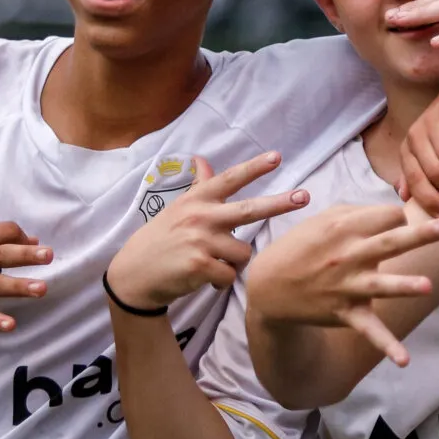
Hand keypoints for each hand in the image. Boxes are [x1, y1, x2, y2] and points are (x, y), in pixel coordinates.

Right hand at [103, 154, 308, 312]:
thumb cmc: (161, 239)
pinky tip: (204, 279)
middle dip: (280, 203)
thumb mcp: (177, 208)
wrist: (133, 274)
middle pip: (250, 209)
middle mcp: (200, 216)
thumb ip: (198, 186)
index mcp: (197, 200)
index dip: (254, 168)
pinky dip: (222, 282)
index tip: (277, 156)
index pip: (230, 179)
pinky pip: (231, 276)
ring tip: (211, 263)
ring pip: (243, 252)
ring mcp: (200, 240)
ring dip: (233, 263)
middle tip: (305, 196)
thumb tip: (202, 159)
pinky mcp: (200, 265)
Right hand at [246, 202, 438, 367]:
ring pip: (380, 285)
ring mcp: (348, 286)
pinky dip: (386, 346)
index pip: (388, 216)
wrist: (269, 286)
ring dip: (403, 285)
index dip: (398, 218)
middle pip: (389, 242)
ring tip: (427, 286)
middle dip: (419, 235)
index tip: (398, 224)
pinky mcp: (345, 312)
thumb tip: (395, 211)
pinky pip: (369, 330)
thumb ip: (358, 212)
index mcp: (345, 228)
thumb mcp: (322, 220)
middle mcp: (348, 255)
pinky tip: (404, 360)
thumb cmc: (302, 247)